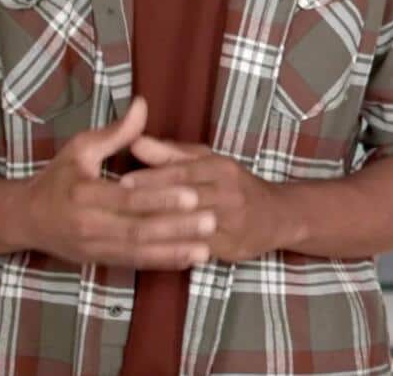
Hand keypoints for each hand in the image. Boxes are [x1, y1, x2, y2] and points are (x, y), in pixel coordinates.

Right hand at [21, 97, 215, 269]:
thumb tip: (143, 104)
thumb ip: (116, 132)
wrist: (25, 218)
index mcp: (82, 194)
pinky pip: (133, 263)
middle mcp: (86, 225)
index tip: (192, 193)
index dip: (160, 198)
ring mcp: (92, 247)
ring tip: (207, 248)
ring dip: (174, 251)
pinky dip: (161, 262)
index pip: (126, 198)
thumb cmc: (57, 178)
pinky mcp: (98, 260)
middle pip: (136, 229)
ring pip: (138, 252)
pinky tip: (188, 259)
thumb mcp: (80, 148)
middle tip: (212, 220)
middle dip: (176, 227)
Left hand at [123, 137, 296, 262]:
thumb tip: (136, 142)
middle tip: (115, 207)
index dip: (153, 177)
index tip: (121, 182)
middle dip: (150, 202)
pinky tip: (150, 251)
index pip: (183, 171)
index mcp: (221, 168)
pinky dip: (173, 249)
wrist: (277, 215)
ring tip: (126, 230)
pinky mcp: (230, 246)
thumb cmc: (235, 185)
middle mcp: (228, 192)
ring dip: (158, 228)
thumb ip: (172, 155)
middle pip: (185, 197)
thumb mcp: (209, 162)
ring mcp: (231, 221)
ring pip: (189, 224)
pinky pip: (196, 248)